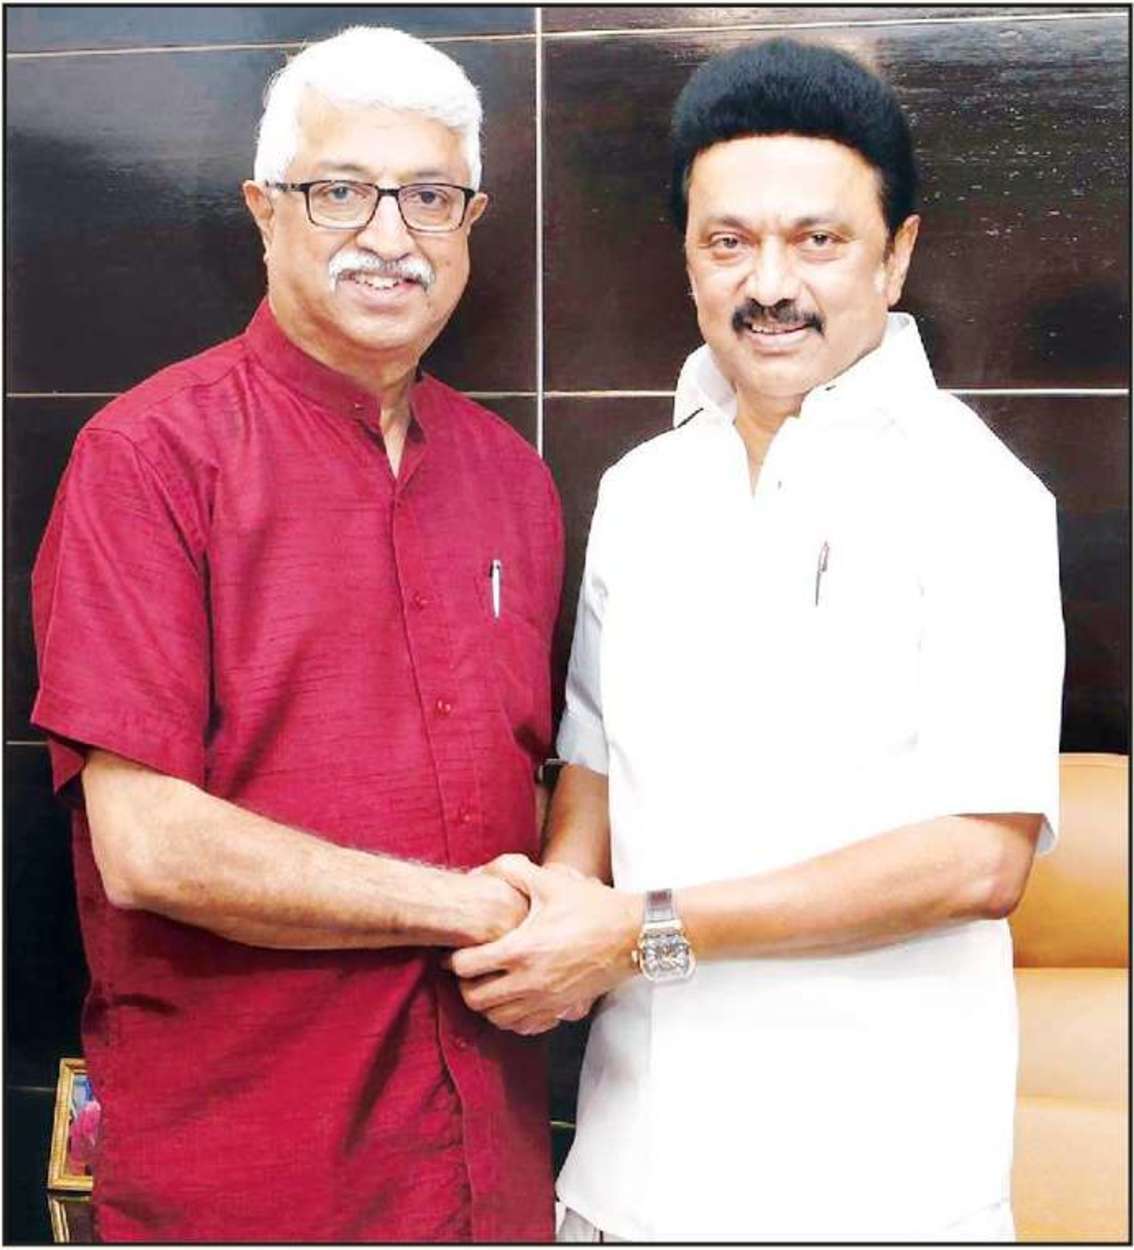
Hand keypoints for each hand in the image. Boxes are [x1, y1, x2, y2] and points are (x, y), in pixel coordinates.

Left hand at [450, 855, 641, 1034]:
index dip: (454, 957)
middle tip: (469, 967)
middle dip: (464, 984)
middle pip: (474, 999)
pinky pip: (522, 1026)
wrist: (632, 934)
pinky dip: (511, 1016)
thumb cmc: (592, 907)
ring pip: (496, 1018)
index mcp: (521, 950)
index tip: (457, 948)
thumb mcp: (550, 881)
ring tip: (489, 981)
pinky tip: (514, 996)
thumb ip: (512, 871)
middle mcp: (529, 982)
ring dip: (486, 1002)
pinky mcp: (560, 1010)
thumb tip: (481, 871)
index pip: (466, 967)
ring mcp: (545, 1001)